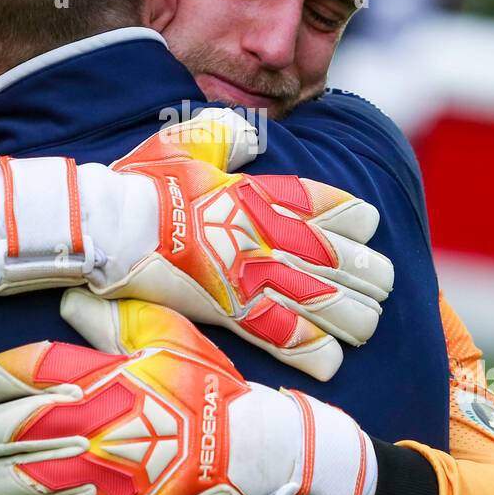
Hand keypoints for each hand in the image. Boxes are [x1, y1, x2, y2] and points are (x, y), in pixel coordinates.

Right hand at [0, 108, 393, 380]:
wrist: (106, 226)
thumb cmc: (139, 182)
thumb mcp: (186, 139)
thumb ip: (227, 134)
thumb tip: (255, 137)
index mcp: (254, 193)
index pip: (319, 203)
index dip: (351, 215)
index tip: (371, 222)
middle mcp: (262, 235)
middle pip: (332, 256)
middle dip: (365, 270)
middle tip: (387, 281)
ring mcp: (249, 276)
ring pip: (319, 299)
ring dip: (352, 312)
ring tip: (372, 323)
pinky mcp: (229, 313)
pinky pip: (281, 336)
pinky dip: (311, 350)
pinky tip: (335, 360)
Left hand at [0, 291, 374, 494]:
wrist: (246, 445)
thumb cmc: (204, 385)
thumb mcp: (164, 333)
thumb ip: (109, 317)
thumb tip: (65, 302)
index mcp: (99, 377)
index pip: (23, 372)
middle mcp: (90, 426)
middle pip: (4, 430)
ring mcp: (98, 475)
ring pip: (14, 483)